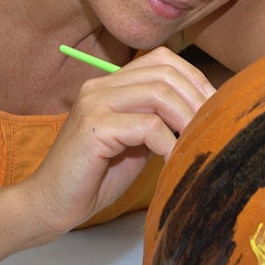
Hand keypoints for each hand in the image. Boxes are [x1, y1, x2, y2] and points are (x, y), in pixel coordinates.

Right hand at [22, 48, 214, 234]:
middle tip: (213, 128)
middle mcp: (100, 87)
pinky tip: (172, 161)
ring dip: (187, 120)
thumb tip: (203, 113)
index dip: (194, 79)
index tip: (214, 108)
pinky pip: (147, 126)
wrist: (50, 204)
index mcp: (110, 84)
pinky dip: (168, 143)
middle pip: (165, 73)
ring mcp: (94, 104)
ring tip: (196, 144)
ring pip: (159, 94)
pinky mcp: (93, 128)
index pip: (162, 60)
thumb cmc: (94, 177)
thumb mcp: (136, 143)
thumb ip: (160, 122)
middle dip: (197, 100)